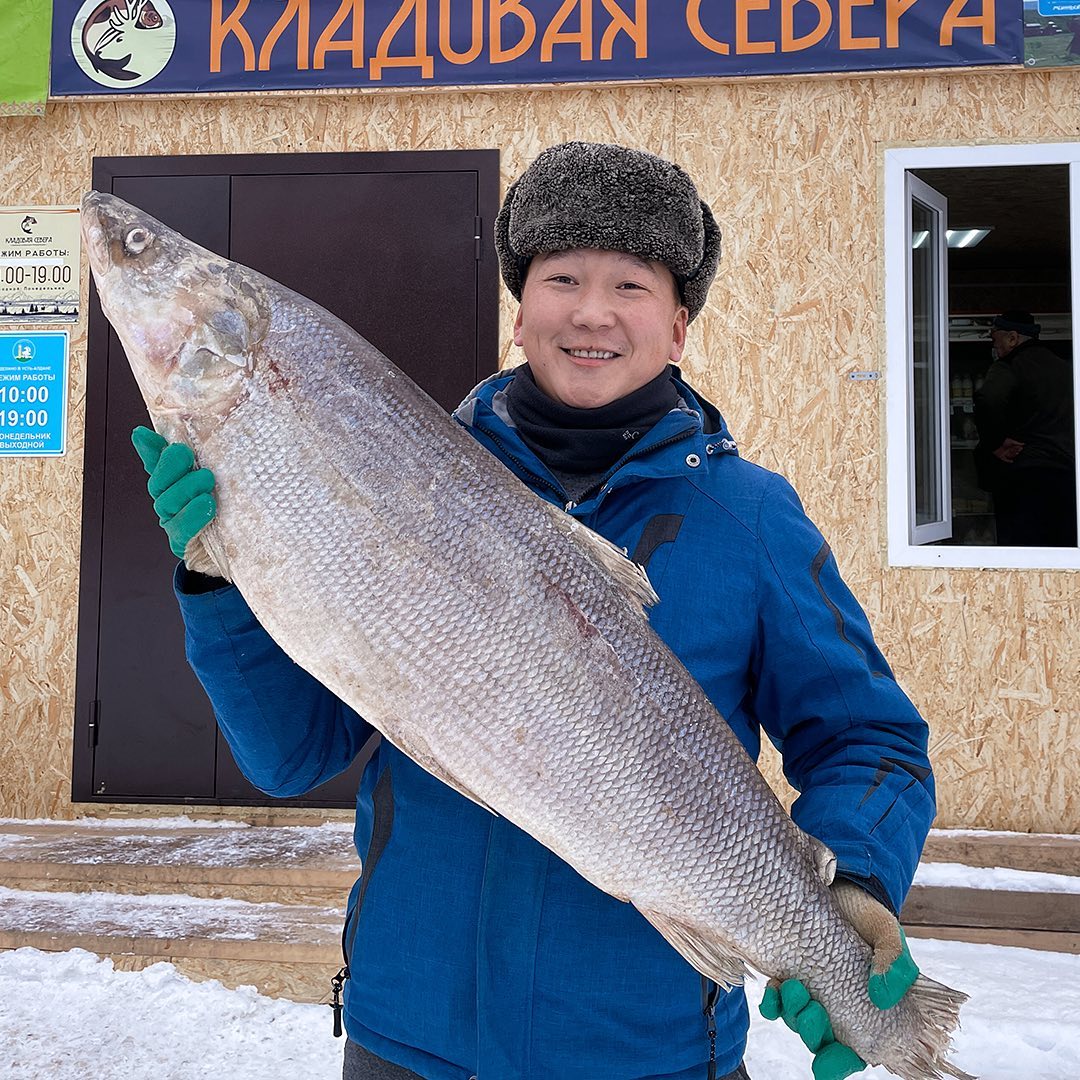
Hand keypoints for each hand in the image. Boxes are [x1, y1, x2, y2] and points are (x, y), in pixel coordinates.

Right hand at [131, 426, 227, 578]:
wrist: (237, 552)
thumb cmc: (230, 513)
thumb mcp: (225, 482)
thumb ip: (212, 458)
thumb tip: (208, 426)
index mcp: (175, 484)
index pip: (156, 464)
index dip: (149, 449)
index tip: (143, 434)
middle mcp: (169, 502)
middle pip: (159, 483)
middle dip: (169, 466)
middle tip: (185, 452)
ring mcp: (173, 523)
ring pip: (168, 504)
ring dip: (185, 489)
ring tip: (205, 479)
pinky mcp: (183, 545)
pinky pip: (182, 530)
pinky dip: (192, 516)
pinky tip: (207, 505)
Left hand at [759, 880, 919, 1079]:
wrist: (840, 888)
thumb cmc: (869, 917)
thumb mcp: (889, 935)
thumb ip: (894, 962)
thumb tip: (881, 995)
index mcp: (866, 1009)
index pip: (853, 1052)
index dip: (838, 1063)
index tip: (825, 1064)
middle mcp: (836, 1006)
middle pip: (819, 1040)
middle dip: (812, 1032)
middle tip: (813, 1009)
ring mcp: (811, 991)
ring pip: (796, 1021)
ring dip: (792, 1014)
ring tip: (793, 988)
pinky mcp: (789, 972)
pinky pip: (777, 999)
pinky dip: (773, 1000)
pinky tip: (775, 987)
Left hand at [992, 437, 1023, 462]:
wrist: (996, 445)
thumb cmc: (1003, 442)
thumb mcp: (1011, 441)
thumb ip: (1017, 443)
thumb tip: (1023, 444)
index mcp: (1009, 445)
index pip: (1015, 448)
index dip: (1018, 448)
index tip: (1021, 449)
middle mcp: (1007, 449)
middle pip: (1013, 452)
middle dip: (1016, 451)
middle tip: (1019, 451)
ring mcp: (1004, 453)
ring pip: (1010, 455)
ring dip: (1014, 455)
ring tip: (1016, 454)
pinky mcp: (1001, 456)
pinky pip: (1006, 459)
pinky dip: (1009, 461)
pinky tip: (1012, 461)